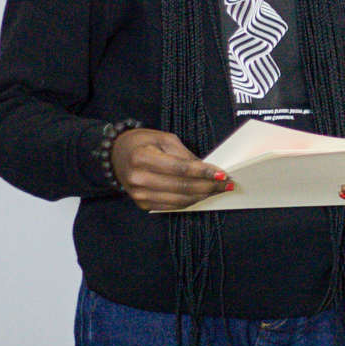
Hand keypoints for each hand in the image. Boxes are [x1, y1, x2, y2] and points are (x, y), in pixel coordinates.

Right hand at [111, 128, 228, 211]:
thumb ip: (185, 155)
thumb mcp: (164, 139)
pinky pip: (172, 206)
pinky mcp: (143, 204)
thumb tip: (207, 169)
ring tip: (219, 189)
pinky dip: (190, 201)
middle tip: (227, 183)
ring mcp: (140, 195)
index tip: (223, 174)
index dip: (204, 172)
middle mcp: (139, 179)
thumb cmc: (142, 142)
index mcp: (143, 158)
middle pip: (183, 187)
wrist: (117, 155)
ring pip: (180, 200)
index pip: (181, 169)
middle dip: (209, 186)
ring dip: (203, 196)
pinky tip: (202, 195)